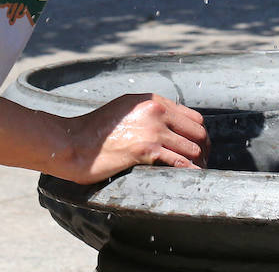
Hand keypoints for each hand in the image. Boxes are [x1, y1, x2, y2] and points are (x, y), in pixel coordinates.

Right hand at [60, 93, 209, 183]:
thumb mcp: (126, 108)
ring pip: (192, 148)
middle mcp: (156, 112)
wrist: (75, 143)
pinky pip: (179, 162)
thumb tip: (170, 124)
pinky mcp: (146, 150)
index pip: (193, 117)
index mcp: (153, 101)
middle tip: (202, 164)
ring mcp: (153, 130)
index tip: (199, 148)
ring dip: (197, 163)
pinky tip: (191, 179)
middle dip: (203, 149)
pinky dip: (189, 172)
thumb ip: (149, 111)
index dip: (199, 135)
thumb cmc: (97, 129)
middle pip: (197, 132)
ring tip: (195, 174)